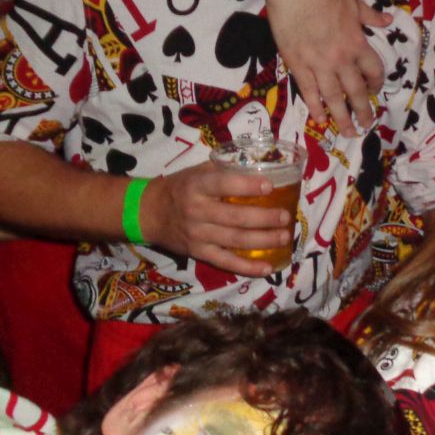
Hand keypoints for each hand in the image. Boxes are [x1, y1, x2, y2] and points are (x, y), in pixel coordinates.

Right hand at [137, 162, 291, 276]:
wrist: (149, 212)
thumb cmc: (180, 188)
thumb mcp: (197, 172)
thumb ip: (224, 170)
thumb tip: (260, 166)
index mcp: (197, 186)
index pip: (224, 185)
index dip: (247, 186)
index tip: (270, 186)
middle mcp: (197, 211)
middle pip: (235, 217)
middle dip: (264, 218)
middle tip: (285, 217)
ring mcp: (198, 235)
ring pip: (235, 240)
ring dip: (263, 240)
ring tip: (284, 237)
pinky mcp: (199, 253)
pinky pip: (226, 262)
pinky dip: (247, 267)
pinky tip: (268, 267)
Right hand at [219, 0, 392, 136]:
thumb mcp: (354, 2)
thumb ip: (370, 16)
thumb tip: (387, 20)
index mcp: (358, 43)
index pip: (373, 72)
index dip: (376, 84)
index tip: (375, 91)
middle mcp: (342, 59)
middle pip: (357, 91)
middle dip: (363, 111)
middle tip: (365, 125)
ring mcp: (319, 64)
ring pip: (334, 98)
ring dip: (341, 117)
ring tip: (347, 132)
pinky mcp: (297, 64)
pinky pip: (308, 91)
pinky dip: (315, 107)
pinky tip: (319, 120)